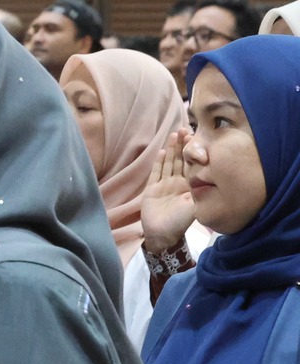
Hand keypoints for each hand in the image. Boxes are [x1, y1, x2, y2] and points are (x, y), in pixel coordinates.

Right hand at [141, 128, 196, 256]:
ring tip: (174, 135)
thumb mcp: (196, 206)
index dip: (194, 151)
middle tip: (185, 129)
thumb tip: (210, 177)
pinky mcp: (152, 189)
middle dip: (183, 145)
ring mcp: (165, 185)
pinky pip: (156, 173)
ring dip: (172, 149)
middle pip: (180, 160)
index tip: (197, 137)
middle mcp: (178, 183)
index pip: (193, 165)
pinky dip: (159, 162)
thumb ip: (200, 192)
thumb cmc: (180, 222)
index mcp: (191, 187)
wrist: (162, 235)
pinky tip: (163, 152)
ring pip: (169, 163)